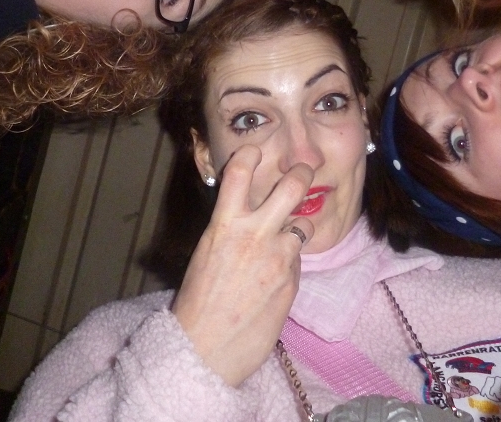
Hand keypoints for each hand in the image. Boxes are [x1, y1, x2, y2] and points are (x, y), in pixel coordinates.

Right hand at [171, 145, 314, 387]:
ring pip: (303, 224)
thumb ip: (228, 228)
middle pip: (293, 186)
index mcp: (225, 224)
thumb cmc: (197, 303)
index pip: (240, 172)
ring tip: (286, 236)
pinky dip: (289, 264)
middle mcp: (255, 235)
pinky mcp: (292, 282)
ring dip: (296, 226)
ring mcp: (278, 258)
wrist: (205, 350)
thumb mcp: (206, 253)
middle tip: (302, 172)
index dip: (250, 154)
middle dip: (301, 173)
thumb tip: (244, 212)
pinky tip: (273, 279)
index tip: (254, 151)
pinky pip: (298, 261)